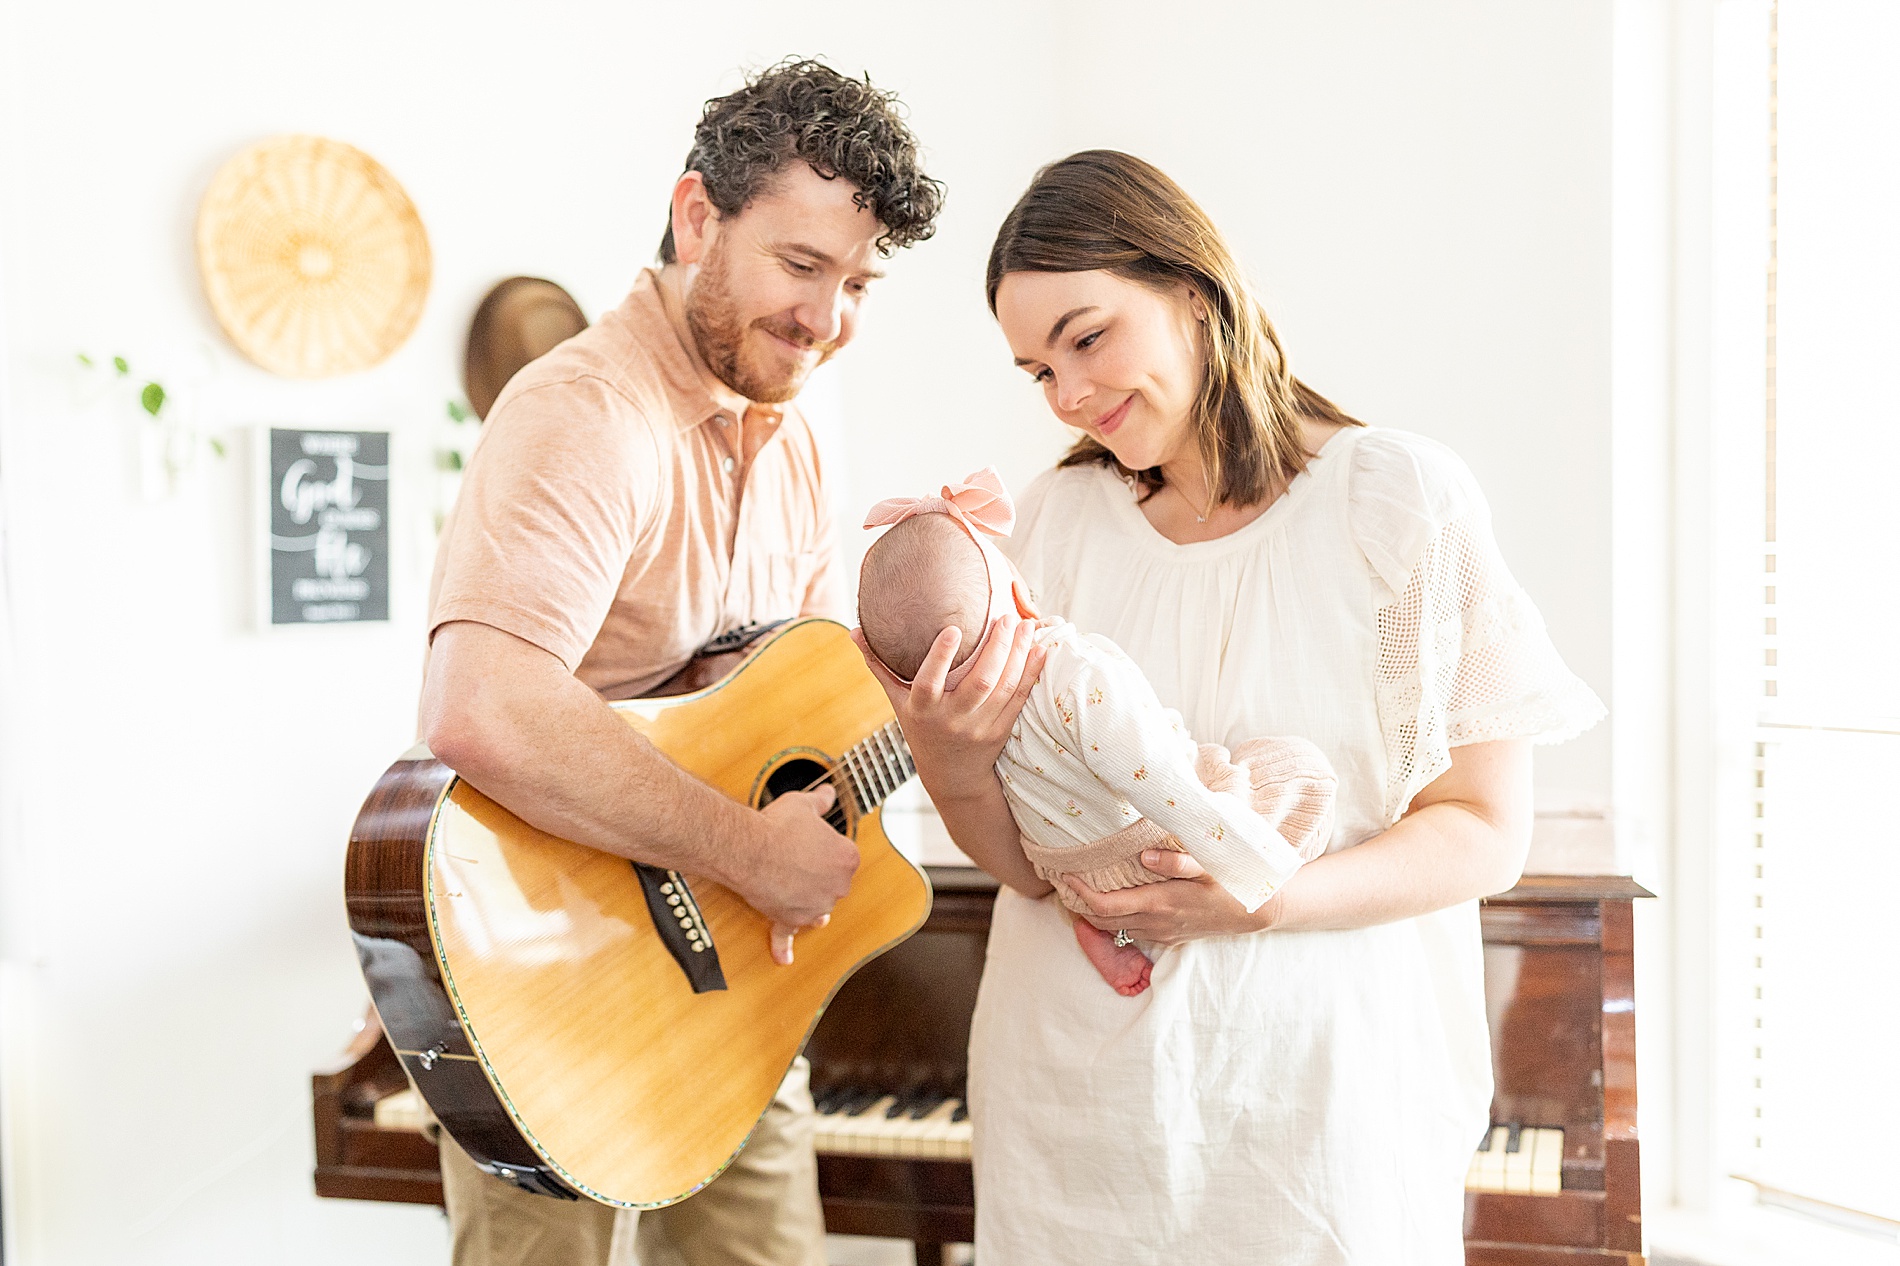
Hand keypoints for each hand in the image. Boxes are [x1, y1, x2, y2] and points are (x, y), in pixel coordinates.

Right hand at [735, 785, 857, 964]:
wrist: (748, 847)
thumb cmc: (777, 825)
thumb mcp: (802, 804)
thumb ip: (820, 800)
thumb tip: (828, 791)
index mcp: (848, 858)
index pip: (843, 857)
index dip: (823, 847)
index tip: (806, 840)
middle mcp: (838, 887)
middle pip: (831, 883)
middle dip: (814, 873)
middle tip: (791, 856)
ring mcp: (815, 906)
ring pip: (814, 906)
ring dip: (802, 898)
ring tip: (784, 880)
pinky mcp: (790, 919)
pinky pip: (787, 934)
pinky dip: (784, 946)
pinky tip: (784, 959)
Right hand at [852, 611, 1045, 802]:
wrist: (951, 776)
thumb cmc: (921, 730)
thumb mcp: (897, 702)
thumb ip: (880, 666)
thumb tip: (855, 631)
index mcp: (923, 710)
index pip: (929, 683)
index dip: (940, 657)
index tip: (953, 629)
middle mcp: (952, 720)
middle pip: (979, 683)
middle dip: (997, 648)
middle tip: (1006, 617)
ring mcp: (980, 727)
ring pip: (1004, 688)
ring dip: (1019, 655)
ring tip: (1026, 625)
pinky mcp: (1002, 731)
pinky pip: (1020, 699)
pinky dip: (1032, 673)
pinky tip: (1040, 649)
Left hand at [1062, 849, 1281, 945]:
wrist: (1254, 912)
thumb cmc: (1230, 883)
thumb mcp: (1207, 866)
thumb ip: (1176, 861)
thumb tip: (1144, 855)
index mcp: (1159, 903)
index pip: (1104, 905)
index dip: (1080, 892)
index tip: (1066, 873)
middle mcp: (1155, 923)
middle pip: (1100, 920)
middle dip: (1078, 902)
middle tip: (1065, 878)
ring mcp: (1160, 933)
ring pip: (1112, 929)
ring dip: (1093, 912)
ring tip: (1081, 887)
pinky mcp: (1167, 937)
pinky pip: (1129, 932)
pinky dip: (1112, 919)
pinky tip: (1111, 900)